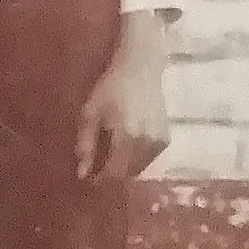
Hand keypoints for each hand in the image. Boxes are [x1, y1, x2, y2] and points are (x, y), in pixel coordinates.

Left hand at [76, 22, 170, 181]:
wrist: (142, 68)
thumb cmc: (111, 87)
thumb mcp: (91, 113)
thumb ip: (86, 144)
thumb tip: (82, 173)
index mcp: (127, 137)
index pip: (114, 172)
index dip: (100, 180)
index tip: (87, 179)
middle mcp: (147, 144)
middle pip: (127, 174)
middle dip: (111, 175)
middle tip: (96, 169)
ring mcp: (160, 143)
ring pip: (139, 169)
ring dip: (123, 169)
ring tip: (108, 159)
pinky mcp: (166, 139)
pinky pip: (148, 160)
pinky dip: (135, 160)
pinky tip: (124, 149)